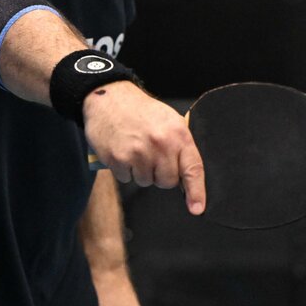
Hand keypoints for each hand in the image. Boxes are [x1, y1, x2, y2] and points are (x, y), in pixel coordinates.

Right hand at [82, 81, 205, 215]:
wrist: (109, 97)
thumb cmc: (140, 110)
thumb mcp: (168, 120)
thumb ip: (179, 146)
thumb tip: (186, 178)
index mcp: (177, 134)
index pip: (193, 168)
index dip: (197, 192)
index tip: (197, 208)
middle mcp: (160, 144)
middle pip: (167, 181)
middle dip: (160, 174)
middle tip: (151, 156)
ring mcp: (139, 152)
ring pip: (146, 181)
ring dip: (140, 171)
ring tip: (135, 148)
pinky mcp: (118, 158)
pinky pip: (126, 178)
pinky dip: (123, 169)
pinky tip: (122, 150)